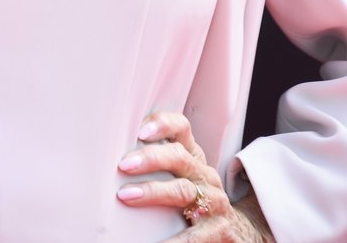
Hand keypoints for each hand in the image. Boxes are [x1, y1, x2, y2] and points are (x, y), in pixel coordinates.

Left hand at [117, 111, 273, 240]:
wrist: (242, 232)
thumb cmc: (200, 200)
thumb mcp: (185, 175)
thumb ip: (160, 163)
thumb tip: (113, 155)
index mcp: (194, 157)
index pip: (182, 128)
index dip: (163, 125)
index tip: (140, 130)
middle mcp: (205, 175)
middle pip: (179, 157)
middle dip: (150, 158)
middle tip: (123, 165)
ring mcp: (215, 202)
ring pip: (183, 191)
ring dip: (153, 192)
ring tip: (125, 195)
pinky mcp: (220, 230)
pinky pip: (194, 236)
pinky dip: (173, 240)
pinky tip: (155, 242)